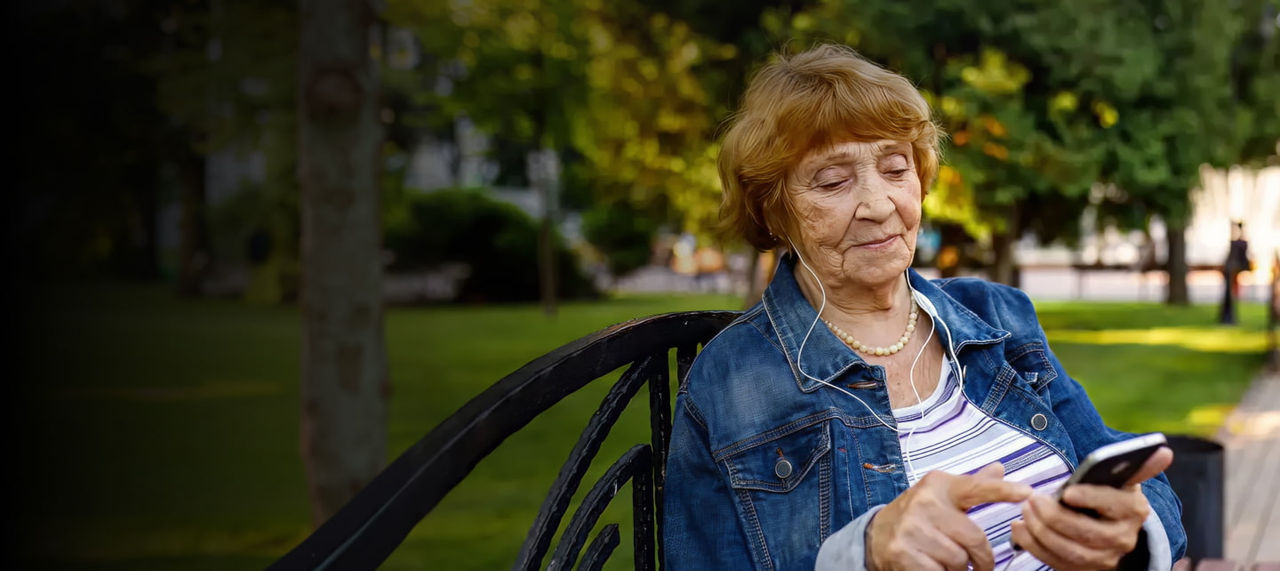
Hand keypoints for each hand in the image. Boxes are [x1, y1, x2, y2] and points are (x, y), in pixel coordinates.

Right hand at [868, 463, 1032, 570]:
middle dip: (982, 558)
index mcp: (938, 485)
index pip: (976, 487)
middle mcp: (924, 503)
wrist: (876, 535)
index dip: (1003, 490)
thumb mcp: (942, 495)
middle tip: (980, 564)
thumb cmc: (919, 515)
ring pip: (959, 560)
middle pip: (974, 538)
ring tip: (950, 562)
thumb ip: (972, 486)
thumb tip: (999, 468)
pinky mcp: (904, 553)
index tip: (1027, 492)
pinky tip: (935, 567)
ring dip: (961, 568)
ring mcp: (912, 529)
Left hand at [1010, 446, 1173, 569]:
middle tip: (1032, 499)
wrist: (1114, 530)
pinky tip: (1020, 528)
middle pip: (1086, 532)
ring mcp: (1104, 558)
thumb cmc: (1111, 497)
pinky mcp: (1084, 569)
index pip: (1112, 504)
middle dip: (1054, 516)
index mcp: (1134, 510)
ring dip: (1041, 531)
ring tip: (1024, 511)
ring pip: (1069, 551)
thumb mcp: (1124, 482)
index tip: (1068, 492)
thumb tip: (1164, 450)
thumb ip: (1137, 467)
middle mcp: (1123, 538)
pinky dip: (1034, 546)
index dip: (1090, 499)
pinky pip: (1056, 562)